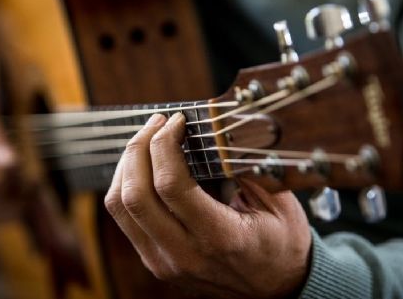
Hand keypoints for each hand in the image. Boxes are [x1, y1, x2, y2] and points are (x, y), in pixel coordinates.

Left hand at [104, 113, 311, 298]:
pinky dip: (127, 185)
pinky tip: (143, 166)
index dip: (165, 144)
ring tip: (146, 140)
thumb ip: (248, 168)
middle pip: (135, 195)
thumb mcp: (279, 204)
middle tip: (157, 122)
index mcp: (220, 238)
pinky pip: (125, 219)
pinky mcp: (155, 262)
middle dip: (140, 148)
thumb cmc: (282, 244)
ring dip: (127, 165)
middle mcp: (185, 255)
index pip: (171, 186)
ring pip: (120, 207)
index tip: (177, 120)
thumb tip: (217, 129)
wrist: (277, 290)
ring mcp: (164, 262)